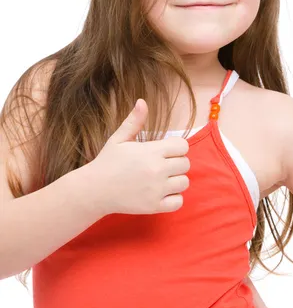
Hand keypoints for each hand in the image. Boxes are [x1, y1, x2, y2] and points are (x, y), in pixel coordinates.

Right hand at [85, 98, 190, 216]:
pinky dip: (173, 198)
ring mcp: (156, 190)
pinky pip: (178, 202)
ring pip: (184, 183)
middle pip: (186, 164)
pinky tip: (161, 193)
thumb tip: (142, 101)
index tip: (165, 151)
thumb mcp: (119, 139)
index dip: (176, 147)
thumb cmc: (107, 162)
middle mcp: (157, 170)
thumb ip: (134, 121)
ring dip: (176, 181)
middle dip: (176, 163)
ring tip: (162, 179)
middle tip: (162, 165)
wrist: (93, 190)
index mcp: (151, 152)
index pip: (183, 146)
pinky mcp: (154, 206)